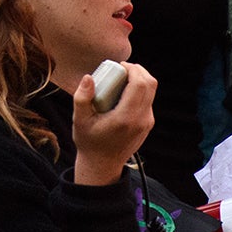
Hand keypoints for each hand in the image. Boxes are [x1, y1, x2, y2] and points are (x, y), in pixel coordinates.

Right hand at [71, 62, 154, 186]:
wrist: (102, 165)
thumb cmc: (90, 142)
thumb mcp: (79, 120)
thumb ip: (82, 98)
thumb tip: (89, 77)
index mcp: (126, 118)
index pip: (140, 84)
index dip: (133, 69)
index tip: (119, 66)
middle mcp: (141, 120)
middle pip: (150, 84)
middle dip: (138, 70)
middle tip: (121, 69)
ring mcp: (146, 123)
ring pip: (151, 91)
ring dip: (139, 80)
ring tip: (121, 81)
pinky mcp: (147, 124)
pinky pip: (148, 100)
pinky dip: (139, 91)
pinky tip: (124, 93)